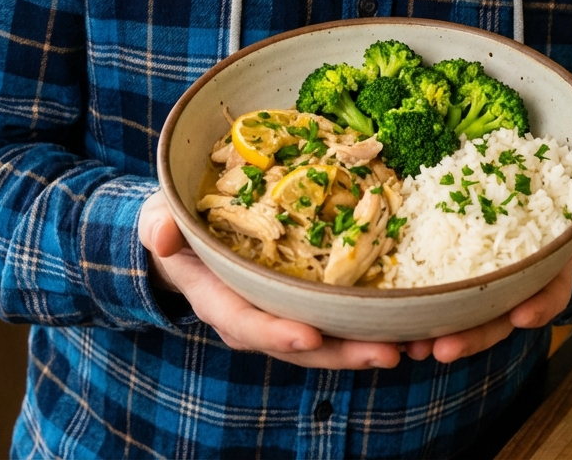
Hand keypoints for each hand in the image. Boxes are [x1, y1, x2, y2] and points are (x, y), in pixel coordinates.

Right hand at [138, 189, 400, 370]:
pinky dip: (374, 323)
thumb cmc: (175, 224)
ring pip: (329, 338)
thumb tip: (159, 233)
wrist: (188, 236)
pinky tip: (412, 322)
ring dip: (369, 345)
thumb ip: (157, 225)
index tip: (309, 336)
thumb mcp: (158, 217)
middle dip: (344, 352)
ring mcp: (284, 311)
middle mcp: (256, 315)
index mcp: (220, 300)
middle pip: (303, 343)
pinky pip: (340, 316)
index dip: (277, 332)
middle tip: (388, 353)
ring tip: (413, 345)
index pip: (249, 323)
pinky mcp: (308, 299)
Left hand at [405, 176, 571, 363]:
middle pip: (498, 316)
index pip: (552, 292)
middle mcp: (515, 278)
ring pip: (462, 313)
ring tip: (408, 344)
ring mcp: (482, 276)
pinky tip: (390, 320)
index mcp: (549, 262)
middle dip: (473, 336)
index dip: (540, 306)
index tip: (523, 317)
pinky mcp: (448, 264)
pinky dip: (415, 307)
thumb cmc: (552, 182)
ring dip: (437, 332)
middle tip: (444, 348)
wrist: (524, 173)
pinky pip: (433, 289)